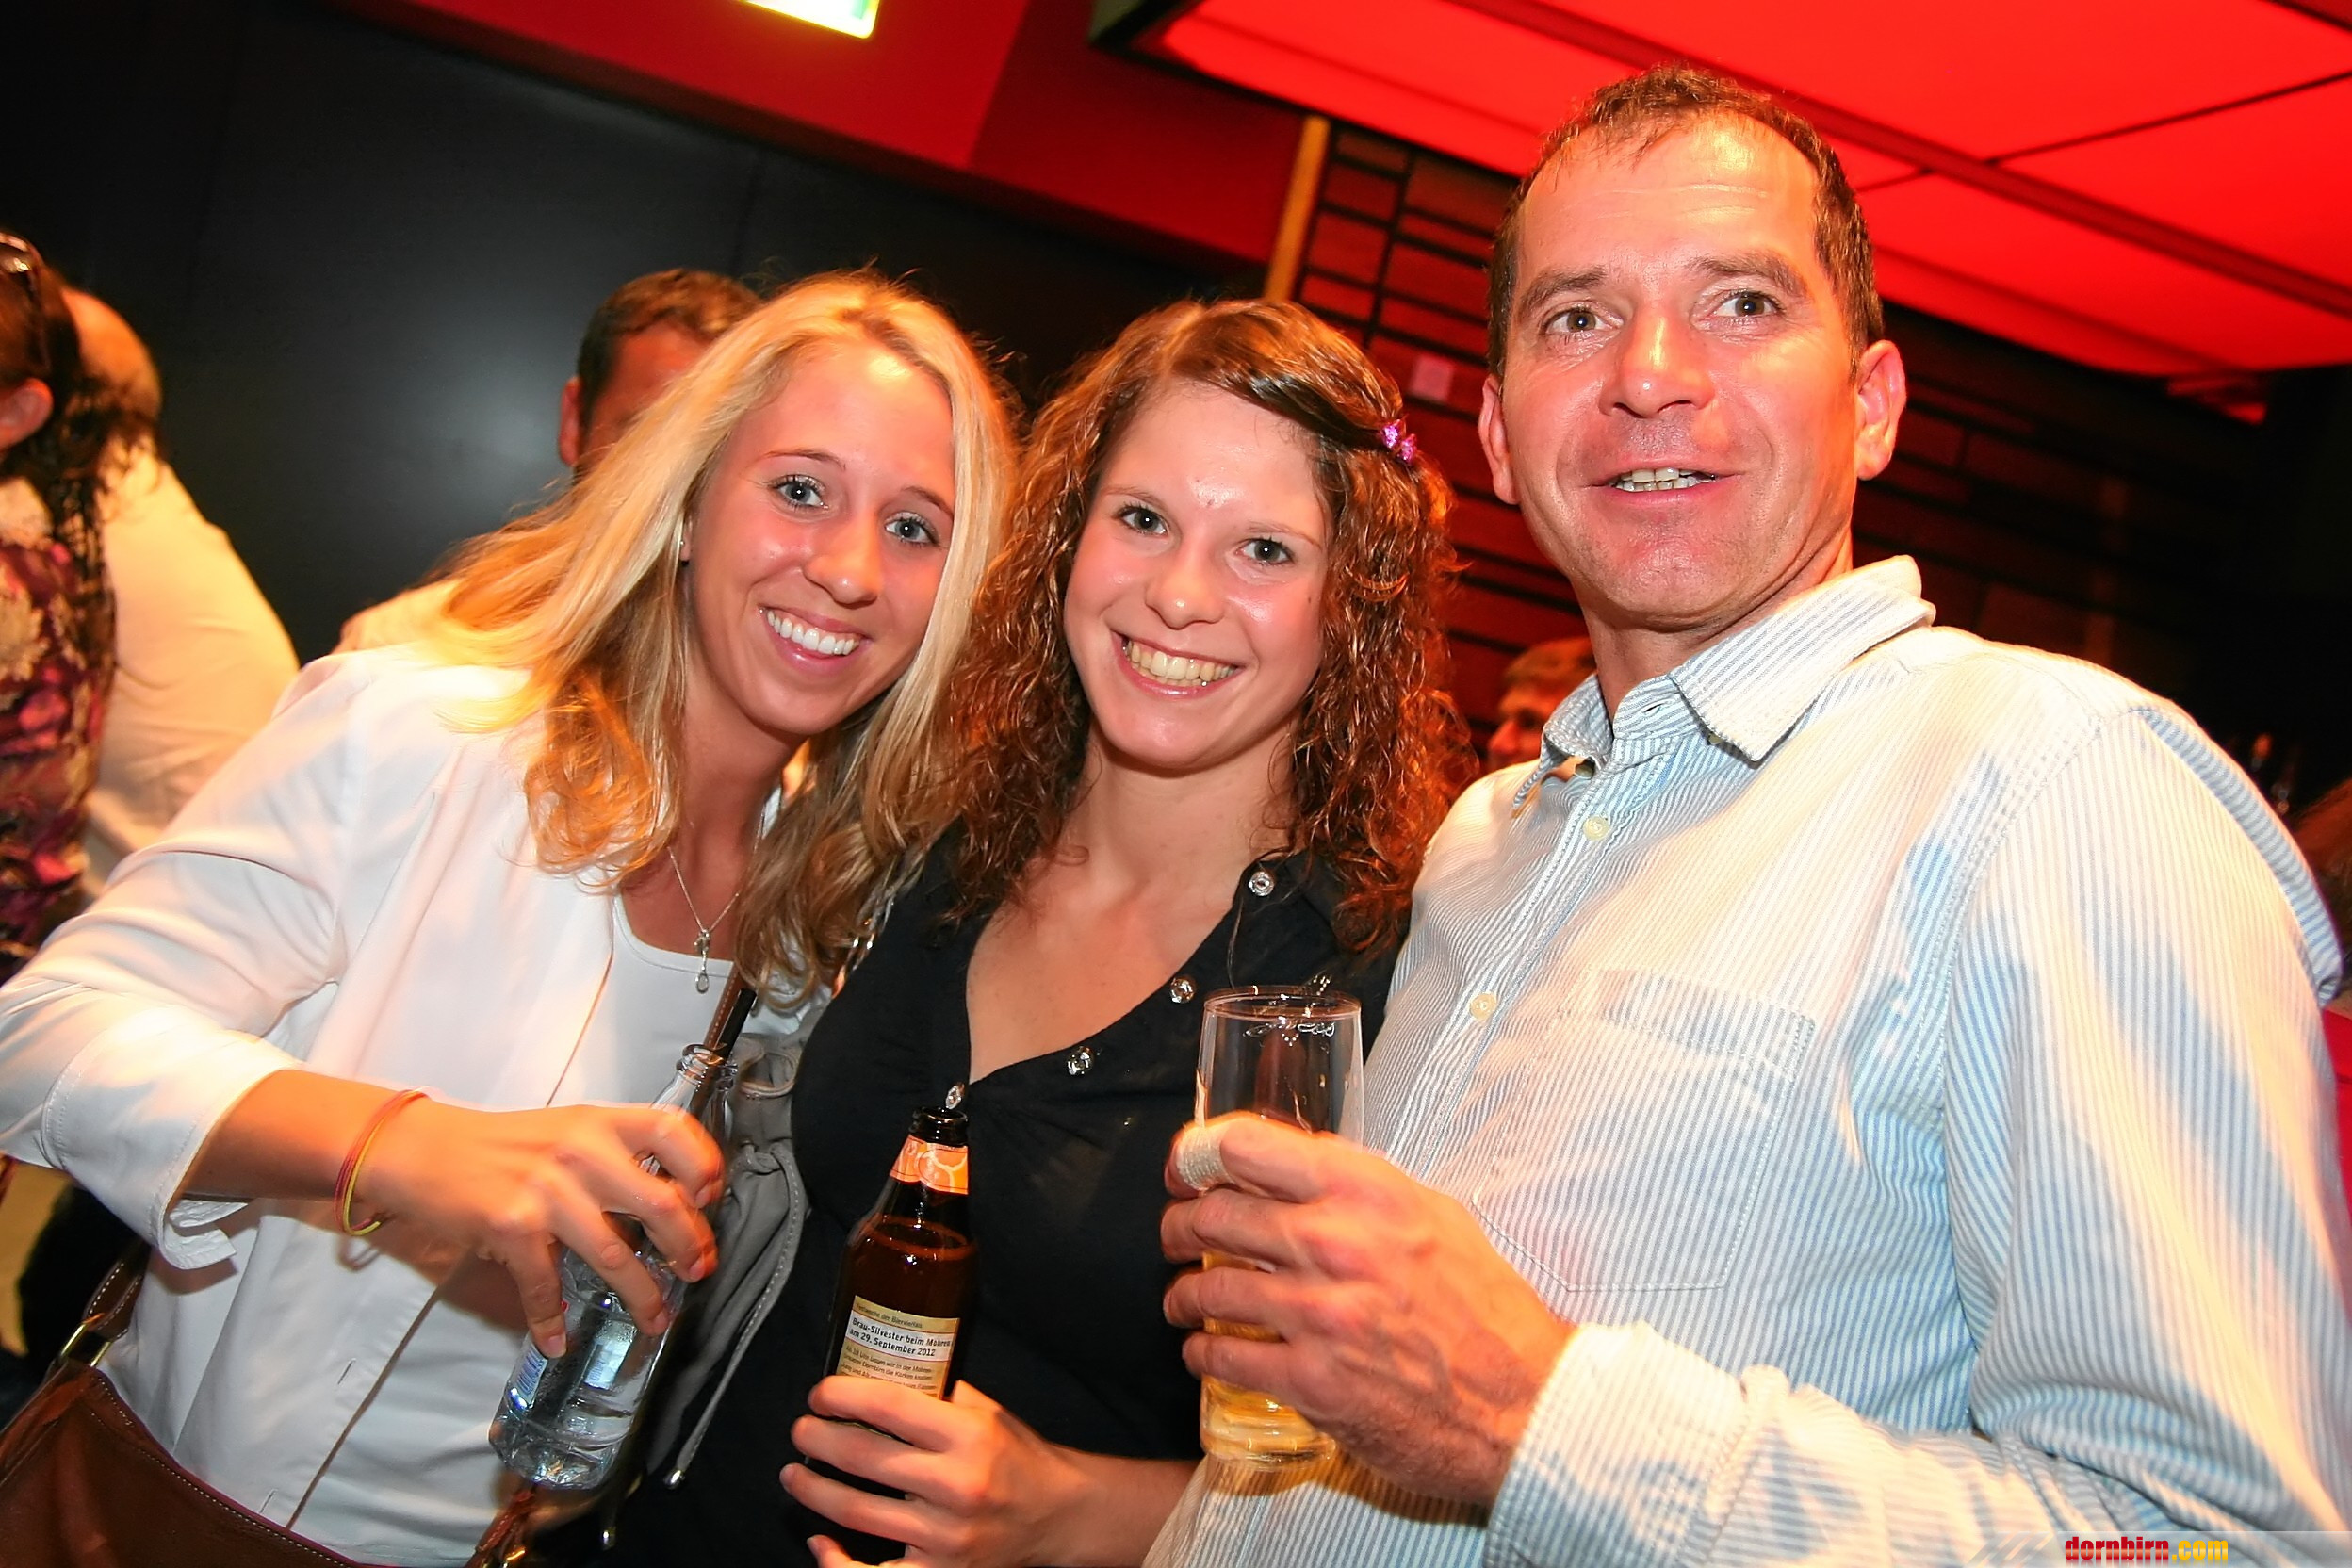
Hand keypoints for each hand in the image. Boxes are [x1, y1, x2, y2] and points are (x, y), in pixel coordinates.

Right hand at [356, 1098, 722, 1352]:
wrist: (424, 1149)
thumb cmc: (504, 1144)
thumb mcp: (568, 1130)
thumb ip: (615, 1154)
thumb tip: (673, 1198)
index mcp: (601, 1122)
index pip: (674, 1131)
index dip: (704, 1166)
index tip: (711, 1200)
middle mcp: (581, 1151)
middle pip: (662, 1203)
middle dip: (688, 1246)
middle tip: (698, 1271)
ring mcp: (548, 1190)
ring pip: (616, 1254)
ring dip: (642, 1295)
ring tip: (655, 1318)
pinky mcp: (512, 1226)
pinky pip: (544, 1285)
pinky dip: (550, 1319)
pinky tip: (556, 1339)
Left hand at [785, 1379, 1178, 1567]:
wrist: (1059, 1517)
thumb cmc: (1018, 1459)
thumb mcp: (986, 1412)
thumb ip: (938, 1393)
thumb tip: (879, 1370)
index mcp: (968, 1436)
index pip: (889, 1405)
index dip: (842, 1396)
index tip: (820, 1394)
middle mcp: (956, 1486)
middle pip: (862, 1457)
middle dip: (817, 1440)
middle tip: (801, 1431)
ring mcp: (945, 1536)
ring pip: (857, 1512)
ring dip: (813, 1491)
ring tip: (794, 1475)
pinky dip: (836, 1563)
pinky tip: (820, 1542)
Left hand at [1160, 1116, 1572, 1504]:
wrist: (1524, 1406)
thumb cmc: (1488, 1313)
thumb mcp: (1435, 1220)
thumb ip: (1365, 1192)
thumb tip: (1302, 1171)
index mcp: (1368, 1192)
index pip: (1247, 1146)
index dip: (1199, 1155)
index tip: (1185, 1169)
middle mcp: (1337, 1243)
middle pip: (1215, 1214)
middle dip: (1180, 1225)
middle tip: (1174, 1236)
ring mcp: (1320, 1315)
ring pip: (1210, 1288)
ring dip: (1184, 1295)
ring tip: (1183, 1302)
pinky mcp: (1311, 1382)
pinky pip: (1225, 1357)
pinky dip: (1202, 1354)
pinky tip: (1204, 1352)